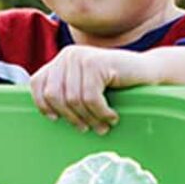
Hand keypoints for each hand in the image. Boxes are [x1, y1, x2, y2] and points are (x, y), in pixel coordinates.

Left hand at [29, 46, 147, 134]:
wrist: (147, 72)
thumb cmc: (116, 86)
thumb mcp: (85, 87)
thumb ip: (67, 93)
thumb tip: (48, 114)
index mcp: (61, 60)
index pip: (37, 84)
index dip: (43, 105)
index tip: (57, 120)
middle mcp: (68, 55)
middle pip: (54, 95)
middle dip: (71, 117)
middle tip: (86, 128)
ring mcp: (81, 57)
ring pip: (73, 100)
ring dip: (90, 118)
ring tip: (103, 125)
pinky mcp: (96, 62)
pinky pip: (90, 98)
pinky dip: (101, 112)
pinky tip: (112, 116)